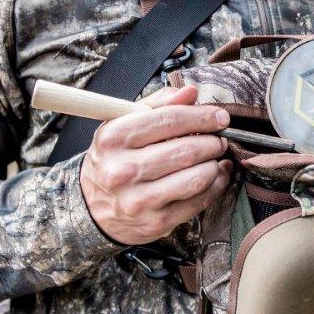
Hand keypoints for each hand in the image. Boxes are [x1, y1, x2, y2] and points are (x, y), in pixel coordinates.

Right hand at [80, 85, 231, 244]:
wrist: (94, 209)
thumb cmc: (115, 159)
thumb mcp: (124, 125)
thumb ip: (158, 105)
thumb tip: (190, 92)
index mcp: (113, 139)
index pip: (169, 120)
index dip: (202, 116)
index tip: (220, 116)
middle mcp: (122, 170)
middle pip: (186, 150)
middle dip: (213, 141)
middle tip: (219, 138)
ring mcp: (139, 199)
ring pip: (197, 177)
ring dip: (215, 164)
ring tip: (216, 156)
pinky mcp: (156, 222)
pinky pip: (199, 201)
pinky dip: (216, 185)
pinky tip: (217, 175)